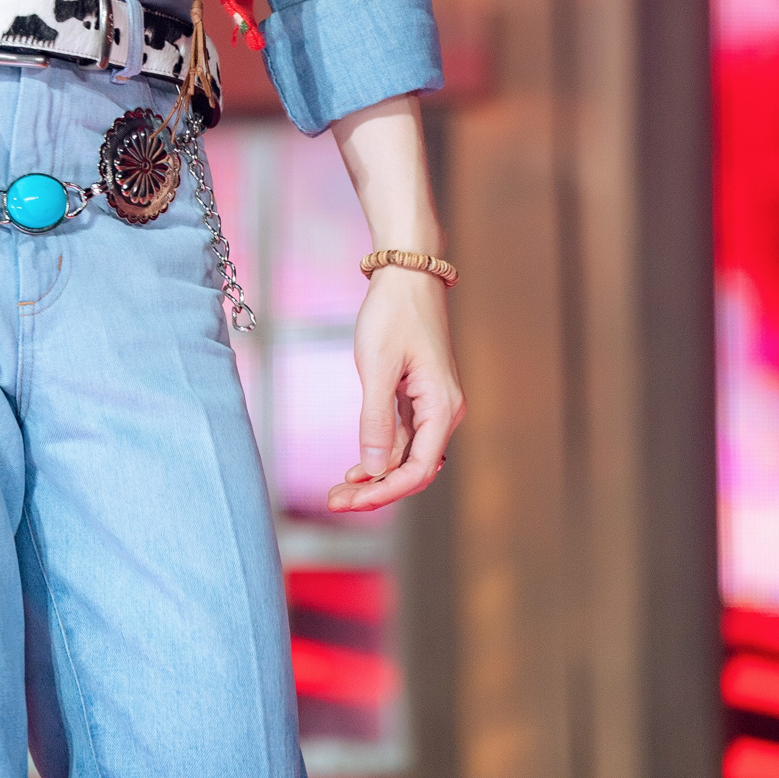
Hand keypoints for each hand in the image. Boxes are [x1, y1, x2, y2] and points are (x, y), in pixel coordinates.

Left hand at [328, 265, 464, 512]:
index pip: (420, 470)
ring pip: (406, 456)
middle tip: (334, 504)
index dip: (386, 492)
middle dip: (376, 491)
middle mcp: (444, 412)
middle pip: (413, 469)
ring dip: (375, 477)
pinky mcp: (418, 396)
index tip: (351, 502)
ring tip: (337, 492)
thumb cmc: (394, 313)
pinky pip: (402, 437)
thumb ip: (376, 421)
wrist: (406, 273)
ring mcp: (432, 405)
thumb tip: (375, 470)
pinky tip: (356, 469)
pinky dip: (380, 455)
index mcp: (442, 408)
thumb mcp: (377, 366)